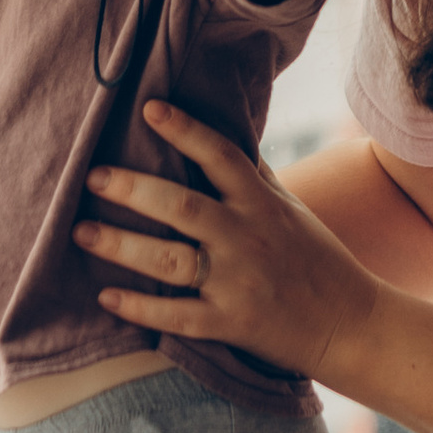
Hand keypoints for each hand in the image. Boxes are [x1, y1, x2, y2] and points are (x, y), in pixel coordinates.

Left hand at [74, 103, 377, 377]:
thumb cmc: (316, 259)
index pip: (221, 156)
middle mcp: (247, 238)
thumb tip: (226, 132)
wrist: (351, 324)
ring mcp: (238, 283)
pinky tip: (106, 298)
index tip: (149, 108)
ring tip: (81, 233)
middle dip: (133, 190)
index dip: (186, 131)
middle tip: (91, 177)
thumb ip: (254, 174)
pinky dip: (141, 309)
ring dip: (122, 246)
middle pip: (182, 207)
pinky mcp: (231, 324)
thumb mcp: (290, 208)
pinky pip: (178, 317)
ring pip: (170, 261)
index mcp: (261, 204)